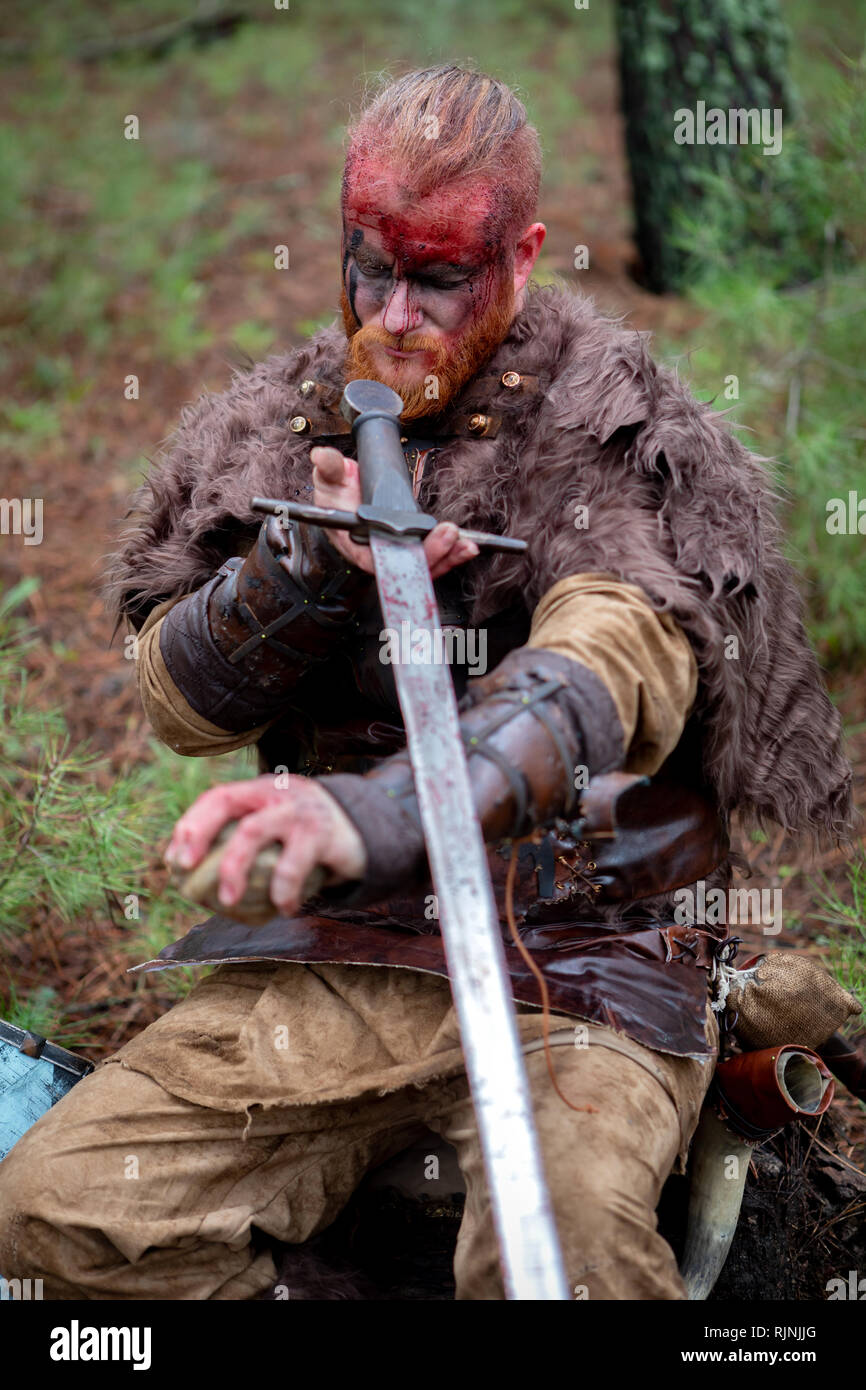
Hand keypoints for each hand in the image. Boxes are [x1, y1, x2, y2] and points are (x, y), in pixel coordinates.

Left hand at [165, 774, 365, 916]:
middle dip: (199, 834)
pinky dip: (282, 892)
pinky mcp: (324, 834)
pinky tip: (283, 909)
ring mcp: (301, 811)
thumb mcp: (281, 828)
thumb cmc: (313, 839)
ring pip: (253, 831)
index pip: (217, 796)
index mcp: (262, 791)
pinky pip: (292, 866)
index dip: (191, 825)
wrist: (373, 831)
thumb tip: (197, 879)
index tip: (175, 860)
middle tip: (186, 870)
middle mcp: (278, 793)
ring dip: (233, 869)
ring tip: (227, 902)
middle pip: (227, 801)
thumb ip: (249, 840)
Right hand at [311, 445, 478, 578]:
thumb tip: (323, 456)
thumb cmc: (335, 495)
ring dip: (448, 556)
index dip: (398, 557)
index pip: (377, 558)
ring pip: (425, 564)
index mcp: (356, 542)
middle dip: (432, 553)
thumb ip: (329, 468)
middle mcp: (379, 551)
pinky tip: (467, 546)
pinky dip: (452, 552)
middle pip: (408, 564)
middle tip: (448, 535)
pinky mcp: (414, 543)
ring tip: (465, 544)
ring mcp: (398, 549)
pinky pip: (434, 554)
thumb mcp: (329, 479)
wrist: (344, 498)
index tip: (414, 542)